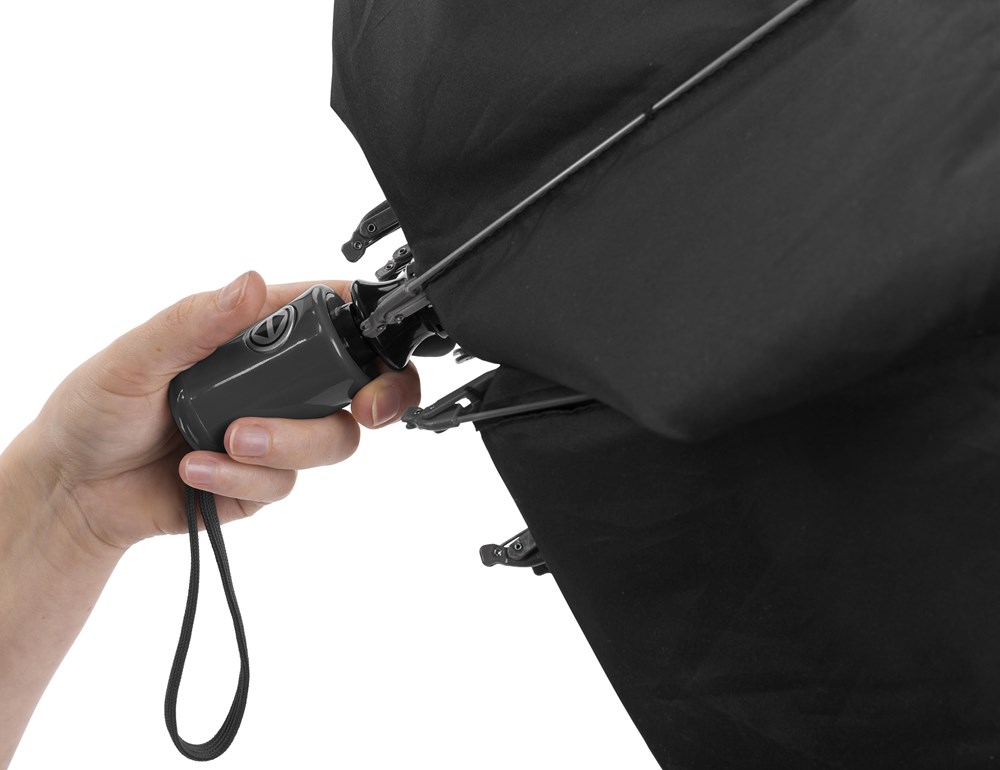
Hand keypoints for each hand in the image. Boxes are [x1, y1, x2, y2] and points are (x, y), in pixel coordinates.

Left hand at [24, 271, 419, 558]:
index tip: (380, 350)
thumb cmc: (96, 410)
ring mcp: (275, 434)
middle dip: (374, 399)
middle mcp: (276, 384)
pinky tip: (196, 472)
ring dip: (289, 442)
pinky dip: (243, 479)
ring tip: (228, 441)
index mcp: (255, 337)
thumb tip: (250, 282)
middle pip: (359, 385)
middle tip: (363, 410)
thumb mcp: (138, 355)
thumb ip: (197, 320)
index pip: (334, 319)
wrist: (73, 491)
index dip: (372, 329)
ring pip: (332, 440)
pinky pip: (284, 484)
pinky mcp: (262, 482)